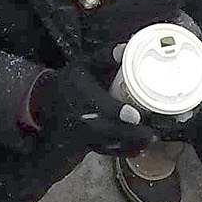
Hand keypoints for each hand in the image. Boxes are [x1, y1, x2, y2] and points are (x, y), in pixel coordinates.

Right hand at [28, 57, 147, 154]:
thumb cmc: (71, 82)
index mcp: (80, 94)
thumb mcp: (83, 65)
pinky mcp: (86, 145)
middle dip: (132, 134)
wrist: (48, 103)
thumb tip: (125, 48)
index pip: (99, 105)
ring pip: (109, 144)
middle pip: (108, 130)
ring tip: (151, 138)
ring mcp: (82, 134)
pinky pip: (107, 152)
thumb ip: (105, 57)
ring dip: (132, 144)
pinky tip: (139, 147)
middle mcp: (80, 117)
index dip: (117, 112)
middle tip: (154, 131)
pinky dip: (124, 151)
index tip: (135, 116)